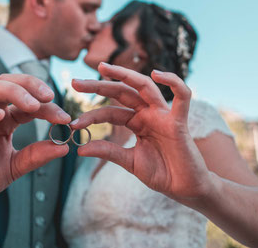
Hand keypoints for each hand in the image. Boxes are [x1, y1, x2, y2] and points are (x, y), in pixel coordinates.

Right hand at [0, 74, 69, 214]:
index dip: (47, 106)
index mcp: (5, 120)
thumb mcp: (16, 167)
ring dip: (12, 91)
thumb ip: (36, 155)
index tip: (65, 118)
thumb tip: (65, 147)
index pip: (28, 102)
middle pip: (7, 82)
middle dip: (30, 84)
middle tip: (49, 96)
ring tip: (32, 105)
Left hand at [70, 62, 211, 201]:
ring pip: (144, 87)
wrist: (184, 189)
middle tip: (75, 82)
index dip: (91, 116)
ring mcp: (163, 115)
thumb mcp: (129, 161)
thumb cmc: (161, 173)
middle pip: (122, 92)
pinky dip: (173, 82)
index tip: (73, 124)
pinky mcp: (179, 121)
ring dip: (124, 75)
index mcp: (136, 122)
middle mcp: (148, 113)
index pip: (110, 112)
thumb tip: (80, 149)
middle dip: (98, 85)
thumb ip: (109, 152)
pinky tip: (157, 74)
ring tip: (102, 68)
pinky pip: (183, 97)